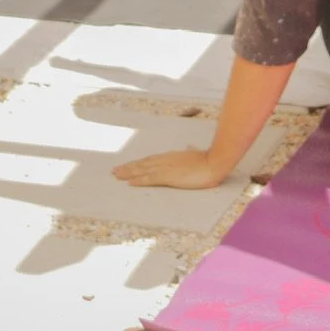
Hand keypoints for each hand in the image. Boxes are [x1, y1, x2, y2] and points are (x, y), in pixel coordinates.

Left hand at [113, 146, 229, 190]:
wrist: (214, 162)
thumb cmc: (207, 160)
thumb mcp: (195, 155)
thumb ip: (189, 152)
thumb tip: (187, 148)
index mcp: (171, 157)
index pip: (150, 160)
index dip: (138, 163)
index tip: (127, 165)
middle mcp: (165, 160)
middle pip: (142, 164)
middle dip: (128, 167)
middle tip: (115, 171)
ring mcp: (166, 167)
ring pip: (142, 170)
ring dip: (128, 172)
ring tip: (117, 175)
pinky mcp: (169, 176)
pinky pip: (150, 178)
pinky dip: (139, 180)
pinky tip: (130, 182)